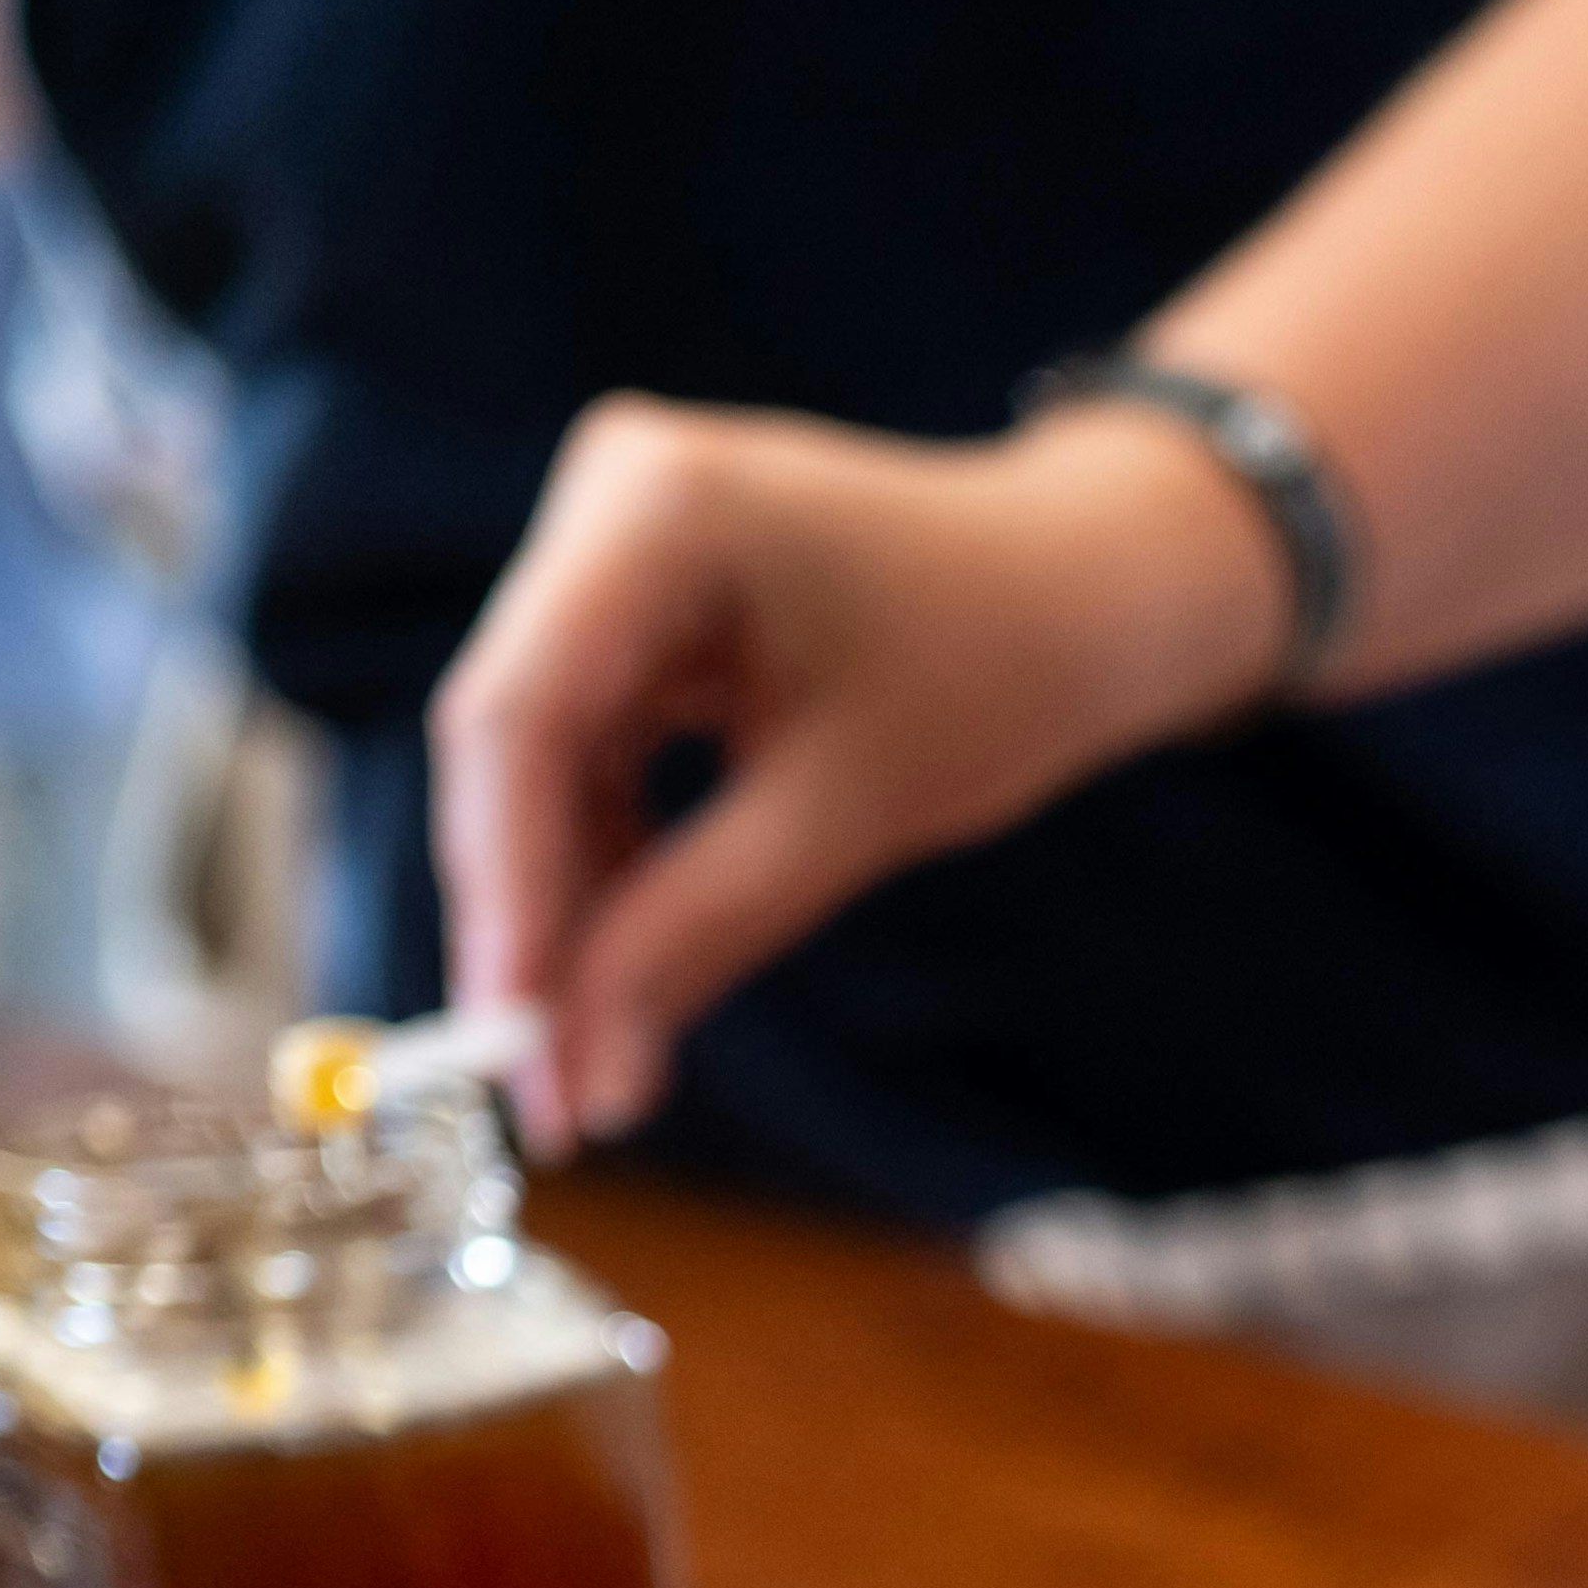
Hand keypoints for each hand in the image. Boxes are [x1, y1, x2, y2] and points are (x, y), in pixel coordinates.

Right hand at [427, 395, 1300, 1141]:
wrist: (1084, 589)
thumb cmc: (1002, 662)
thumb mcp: (851, 812)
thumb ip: (700, 935)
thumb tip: (587, 1081)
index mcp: (662, 507)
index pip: (522, 716)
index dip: (503, 891)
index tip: (503, 1043)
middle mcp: (611, 500)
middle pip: (509, 739)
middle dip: (525, 922)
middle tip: (530, 1087)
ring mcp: (614, 551)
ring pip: (536, 763)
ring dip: (559, 910)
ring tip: (584, 1058)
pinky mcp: (634, 611)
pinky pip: (585, 756)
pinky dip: (601, 865)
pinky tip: (622, 967)